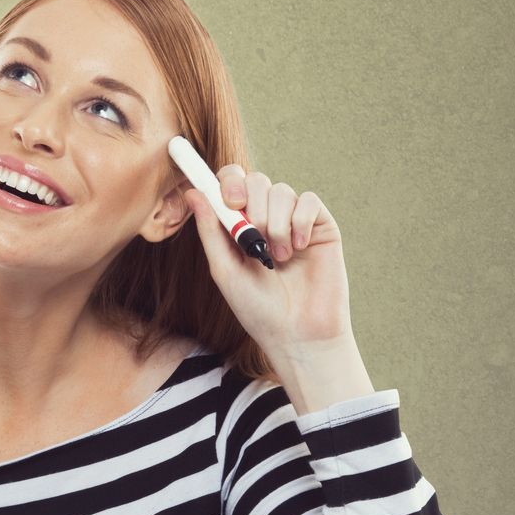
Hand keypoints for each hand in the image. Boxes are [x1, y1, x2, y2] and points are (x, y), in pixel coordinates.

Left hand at [179, 164, 353, 359]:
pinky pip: (309, 201)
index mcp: (239, 225)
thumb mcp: (224, 270)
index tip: (231, 202)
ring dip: (276, 223)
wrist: (298, 334)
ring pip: (282, 191)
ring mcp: (294, 221)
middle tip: (254, 235)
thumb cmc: (257, 309)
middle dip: (252, 204)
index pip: (231, 183)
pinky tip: (299, 248)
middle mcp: (267, 218)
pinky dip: (300, 222)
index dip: (228, 181)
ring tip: (278, 257)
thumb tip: (193, 192)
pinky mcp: (321, 227)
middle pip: (256, 180)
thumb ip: (210, 230)